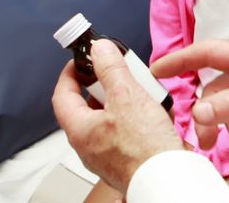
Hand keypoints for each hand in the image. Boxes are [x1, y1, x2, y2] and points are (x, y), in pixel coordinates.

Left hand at [53, 39, 183, 193]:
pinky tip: (155, 116)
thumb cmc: (144, 147)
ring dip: (124, 104)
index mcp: (79, 130)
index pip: (62, 95)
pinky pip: (125, 135)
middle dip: (105, 87)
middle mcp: (88, 146)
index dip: (70, 74)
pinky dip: (136, 121)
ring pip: (109, 121)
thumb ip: (111, 69)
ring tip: (143, 95)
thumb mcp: (127, 95)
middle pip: (88, 108)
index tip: (81, 61)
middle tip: (119, 75)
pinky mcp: (124, 162)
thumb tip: (99, 50)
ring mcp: (105, 156)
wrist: (166, 178)